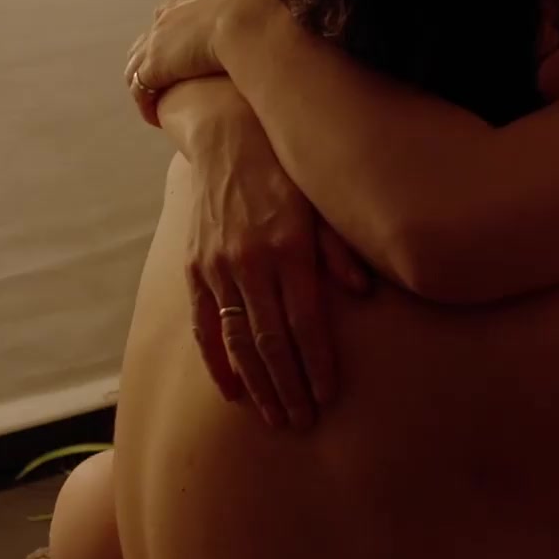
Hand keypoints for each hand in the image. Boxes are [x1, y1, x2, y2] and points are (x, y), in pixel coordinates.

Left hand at [126, 0, 279, 125]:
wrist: (256, 20)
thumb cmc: (276, 8)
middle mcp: (174, 10)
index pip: (183, 10)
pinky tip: (155, 119)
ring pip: (140, 60)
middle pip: (156, 32)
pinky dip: (146, 103)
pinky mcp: (157, 65)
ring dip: (147, 81)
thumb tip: (301, 2)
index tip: (196, 50)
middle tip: (171, 76)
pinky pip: (141, 88)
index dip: (187, 32)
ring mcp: (161, 38)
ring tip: (157, 103)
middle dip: (159, 53)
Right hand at [183, 137, 374, 429]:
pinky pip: (204, 326)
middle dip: (288, 386)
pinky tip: (232, 391)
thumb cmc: (289, 170)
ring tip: (275, 417)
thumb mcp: (323, 200)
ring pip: (237, 341)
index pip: (304, 322)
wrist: (228, 136)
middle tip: (303, 422)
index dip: (316, 363)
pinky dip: (217, 362)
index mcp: (289, 248)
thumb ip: (340, 248)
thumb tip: (363, 292)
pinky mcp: (194, 268)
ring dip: (257, 384)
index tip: (328, 396)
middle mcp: (251, 262)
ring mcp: (218, 267)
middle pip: (271, 341)